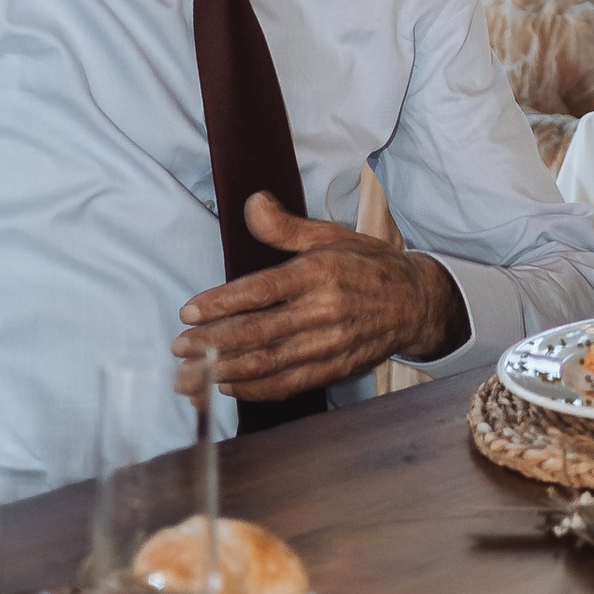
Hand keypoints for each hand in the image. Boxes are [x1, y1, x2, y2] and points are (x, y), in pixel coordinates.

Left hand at [176, 195, 466, 399]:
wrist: (415, 302)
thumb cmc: (368, 265)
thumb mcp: (331, 236)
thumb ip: (285, 227)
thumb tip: (251, 203)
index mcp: (320, 273)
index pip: (261, 291)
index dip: (222, 303)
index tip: (189, 310)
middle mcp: (324, 312)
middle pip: (257, 332)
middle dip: (212, 344)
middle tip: (178, 348)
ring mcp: (329, 346)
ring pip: (267, 364)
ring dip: (222, 373)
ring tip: (188, 378)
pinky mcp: (333, 370)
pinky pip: (287, 385)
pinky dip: (254, 390)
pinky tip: (227, 388)